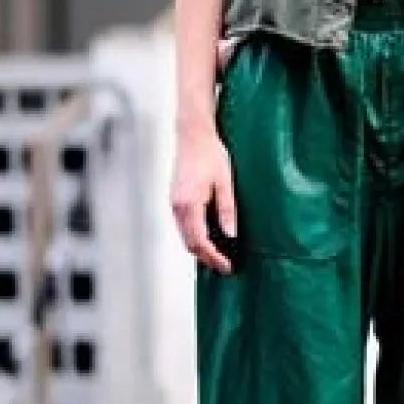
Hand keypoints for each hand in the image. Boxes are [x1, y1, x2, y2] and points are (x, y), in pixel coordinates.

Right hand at [170, 129, 236, 274]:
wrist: (193, 136)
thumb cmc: (211, 154)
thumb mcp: (225, 182)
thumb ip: (227, 210)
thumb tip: (230, 235)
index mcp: (189, 204)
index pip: (199, 241)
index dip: (214, 258)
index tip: (228, 267)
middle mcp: (176, 207)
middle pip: (189, 244)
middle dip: (207, 258)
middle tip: (226, 267)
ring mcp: (173, 204)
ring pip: (185, 237)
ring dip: (201, 250)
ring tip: (220, 256)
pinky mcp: (175, 201)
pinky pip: (183, 227)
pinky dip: (195, 238)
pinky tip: (210, 239)